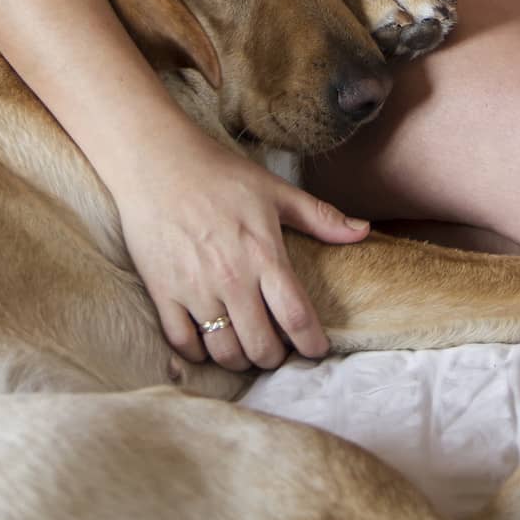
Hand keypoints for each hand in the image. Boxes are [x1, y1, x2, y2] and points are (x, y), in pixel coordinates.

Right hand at [113, 130, 369, 374]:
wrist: (156, 161)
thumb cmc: (219, 173)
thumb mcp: (274, 190)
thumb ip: (319, 216)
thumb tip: (363, 231)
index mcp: (263, 254)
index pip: (296, 317)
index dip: (312, 344)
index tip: (317, 350)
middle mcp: (230, 279)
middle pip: (261, 346)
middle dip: (276, 356)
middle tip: (279, 348)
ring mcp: (194, 289)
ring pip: (224, 352)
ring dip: (240, 358)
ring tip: (246, 346)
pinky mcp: (162, 293)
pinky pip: (183, 343)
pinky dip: (198, 353)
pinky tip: (208, 341)